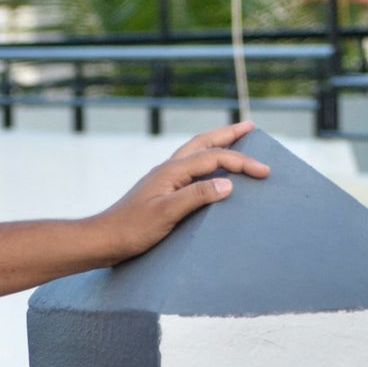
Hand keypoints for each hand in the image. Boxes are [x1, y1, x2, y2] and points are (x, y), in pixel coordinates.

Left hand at [92, 123, 269, 264]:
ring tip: (233, 138)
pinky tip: (206, 169)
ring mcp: (162, 178)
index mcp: (172, 171)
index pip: (215, 158)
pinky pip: (188, 167)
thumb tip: (228, 184)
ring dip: (215, 143)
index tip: (265, 172)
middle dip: (228, 134)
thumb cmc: (131, 230)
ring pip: (194, 151)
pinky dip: (203, 160)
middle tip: (250, 126)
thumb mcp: (166, 214)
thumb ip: (196, 196)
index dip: (242, 162)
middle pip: (203, 143)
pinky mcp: (159, 190)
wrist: (102, 240)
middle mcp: (167, 169)